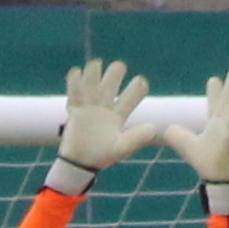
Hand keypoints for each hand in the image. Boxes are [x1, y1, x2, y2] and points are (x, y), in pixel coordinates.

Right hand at [58, 59, 161, 174]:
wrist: (80, 163)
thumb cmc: (103, 156)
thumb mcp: (122, 148)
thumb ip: (137, 138)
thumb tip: (154, 128)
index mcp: (119, 114)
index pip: (131, 97)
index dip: (137, 88)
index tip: (141, 82)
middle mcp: (105, 107)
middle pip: (111, 84)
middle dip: (115, 74)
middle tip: (119, 67)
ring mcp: (89, 107)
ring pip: (93, 85)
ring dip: (94, 74)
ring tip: (96, 64)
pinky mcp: (75, 110)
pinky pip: (74, 94)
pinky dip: (74, 82)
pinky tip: (76, 71)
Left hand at [162, 67, 228, 184]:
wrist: (215, 177)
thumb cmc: (205, 161)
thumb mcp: (186, 144)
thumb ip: (177, 135)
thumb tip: (167, 129)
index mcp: (215, 126)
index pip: (215, 105)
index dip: (215, 93)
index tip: (214, 79)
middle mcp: (224, 125)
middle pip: (228, 101)